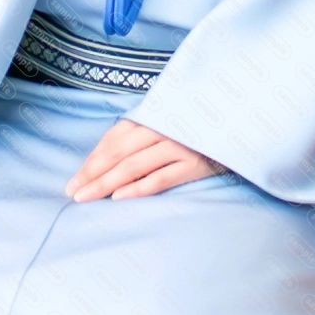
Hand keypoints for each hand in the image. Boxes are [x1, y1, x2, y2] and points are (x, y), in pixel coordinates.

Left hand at [66, 118, 224, 200]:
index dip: (91, 160)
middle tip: (73, 192)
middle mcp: (164, 128)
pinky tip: (119, 198)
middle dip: (92, 174)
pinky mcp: (195, 165)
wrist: (241, 127)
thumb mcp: (168, 124)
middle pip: (118, 153)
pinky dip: (138, 188)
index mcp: (153, 116)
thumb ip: (140, 136)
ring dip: (106, 183)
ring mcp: (179, 146)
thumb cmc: (198, 128)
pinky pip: (160, 178)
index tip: (74, 180)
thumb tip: (102, 162)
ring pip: (134, 166)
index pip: (114, 139)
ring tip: (87, 197)